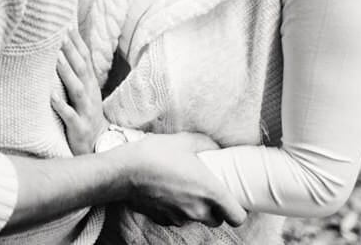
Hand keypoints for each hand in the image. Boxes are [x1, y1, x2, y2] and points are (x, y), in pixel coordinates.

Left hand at [51, 30, 106, 154]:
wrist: (99, 145)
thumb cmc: (86, 113)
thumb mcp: (85, 91)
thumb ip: (77, 72)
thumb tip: (63, 49)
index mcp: (90, 84)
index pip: (85, 58)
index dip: (77, 42)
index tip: (67, 25)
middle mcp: (90, 93)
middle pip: (81, 69)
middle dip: (71, 51)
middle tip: (60, 34)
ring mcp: (85, 110)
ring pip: (76, 89)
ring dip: (66, 72)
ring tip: (55, 58)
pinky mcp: (79, 127)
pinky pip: (69, 115)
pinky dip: (61, 105)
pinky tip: (51, 96)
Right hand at [119, 133, 246, 227]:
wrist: (123, 171)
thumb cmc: (155, 154)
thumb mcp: (184, 141)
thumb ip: (206, 145)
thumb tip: (216, 147)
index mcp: (210, 191)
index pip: (237, 217)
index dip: (238, 211)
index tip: (232, 200)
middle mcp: (197, 210)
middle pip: (217, 220)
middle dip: (216, 209)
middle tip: (206, 190)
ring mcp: (179, 217)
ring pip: (196, 219)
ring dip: (195, 209)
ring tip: (182, 188)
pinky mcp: (163, 220)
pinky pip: (177, 218)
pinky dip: (176, 209)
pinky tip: (166, 192)